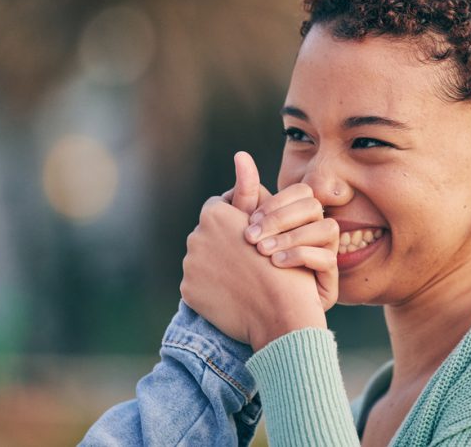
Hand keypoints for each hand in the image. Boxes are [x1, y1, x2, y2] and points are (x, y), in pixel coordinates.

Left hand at [182, 196, 325, 349]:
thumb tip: (240, 155)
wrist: (280, 315)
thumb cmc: (283, 266)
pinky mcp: (188, 291)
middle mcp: (195, 236)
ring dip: (221, 265)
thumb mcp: (267, 225)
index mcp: (214, 215)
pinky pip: (198, 284)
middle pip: (210, 234)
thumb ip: (249, 190)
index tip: (255, 235)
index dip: (240, 220)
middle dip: (228, 243)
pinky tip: (233, 294)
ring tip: (245, 278)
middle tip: (252, 258)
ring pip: (204, 259)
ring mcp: (189, 265)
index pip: (221, 207)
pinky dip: (212, 287)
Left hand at [243, 183, 339, 309]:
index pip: (299, 193)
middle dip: (279, 220)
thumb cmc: (248, 273)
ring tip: (262, 254)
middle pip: (311, 207)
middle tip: (250, 239)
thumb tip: (240, 154)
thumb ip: (245, 196)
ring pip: (325, 229)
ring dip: (290, 238)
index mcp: (300, 219)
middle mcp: (319, 234)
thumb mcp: (243, 232)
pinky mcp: (330, 283)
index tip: (248, 221)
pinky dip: (299, 258)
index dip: (274, 204)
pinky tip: (275, 266)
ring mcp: (328, 257)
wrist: (259, 321)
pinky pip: (326, 259)